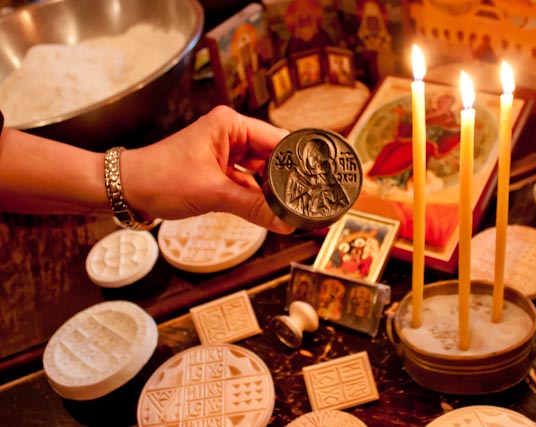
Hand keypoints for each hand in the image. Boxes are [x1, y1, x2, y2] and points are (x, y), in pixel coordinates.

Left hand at [121, 106, 294, 233]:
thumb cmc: (159, 178)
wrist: (126, 189)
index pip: (278, 140)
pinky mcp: (220, 169)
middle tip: (305, 200)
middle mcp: (232, 134)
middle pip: (273, 156)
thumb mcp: (211, 193)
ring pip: (261, 172)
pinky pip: (247, 182)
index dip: (297, 162)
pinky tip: (269, 211)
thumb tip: (286, 223)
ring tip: (290, 209)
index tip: (316, 182)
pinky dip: (255, 197)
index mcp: (231, 125)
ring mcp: (226, 152)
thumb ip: (252, 207)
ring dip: (270, 191)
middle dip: (285, 180)